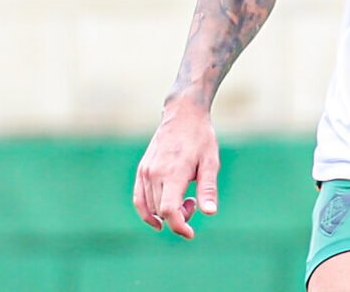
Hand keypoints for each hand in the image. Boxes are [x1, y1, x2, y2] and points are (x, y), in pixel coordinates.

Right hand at [132, 102, 220, 238]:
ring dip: (166, 213)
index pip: (169, 210)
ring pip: (150, 207)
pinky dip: (147, 212)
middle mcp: (154, 173)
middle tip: (194, 201)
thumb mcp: (211, 162)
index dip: (179, 226)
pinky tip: (158, 218)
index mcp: (173, 172)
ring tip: (184, 196)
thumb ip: (208, 189)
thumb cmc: (201, 138)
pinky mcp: (141, 170)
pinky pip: (139, 199)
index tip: (190, 233)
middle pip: (161, 211)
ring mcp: (145, 171)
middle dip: (179, 216)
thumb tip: (210, 213)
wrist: (183, 115)